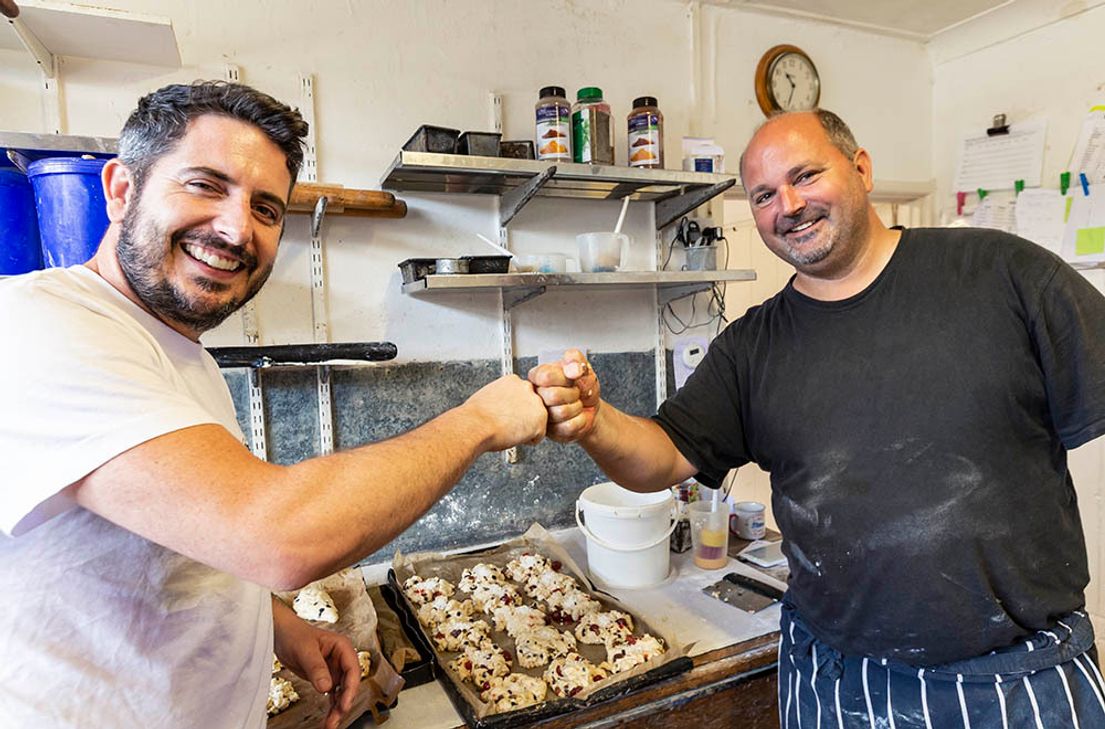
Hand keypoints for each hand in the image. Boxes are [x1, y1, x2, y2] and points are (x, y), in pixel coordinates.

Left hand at [273, 599, 360, 728]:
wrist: (281, 634)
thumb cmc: (294, 634)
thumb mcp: (305, 650)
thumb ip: (316, 668)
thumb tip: (326, 687)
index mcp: (342, 648)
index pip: (352, 670)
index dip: (350, 688)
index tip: (344, 704)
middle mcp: (341, 660)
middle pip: (349, 685)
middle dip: (344, 703)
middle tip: (336, 719)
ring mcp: (334, 670)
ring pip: (341, 693)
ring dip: (337, 708)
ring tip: (331, 724)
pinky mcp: (324, 678)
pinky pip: (331, 695)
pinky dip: (330, 707)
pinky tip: (328, 718)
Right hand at [462, 374, 547, 450]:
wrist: (476, 426)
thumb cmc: (476, 416)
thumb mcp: (487, 396)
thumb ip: (502, 396)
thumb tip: (504, 404)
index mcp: (513, 380)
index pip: (523, 394)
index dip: (516, 407)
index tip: (508, 414)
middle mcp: (527, 388)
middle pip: (533, 405)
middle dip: (525, 416)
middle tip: (509, 424)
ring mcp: (536, 402)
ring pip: (538, 420)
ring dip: (527, 427)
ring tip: (510, 431)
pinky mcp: (540, 419)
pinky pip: (539, 435)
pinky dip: (529, 440)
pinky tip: (515, 437)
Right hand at [527, 348, 600, 442]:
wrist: (590, 408)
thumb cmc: (582, 387)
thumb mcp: (582, 367)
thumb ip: (576, 359)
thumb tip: (572, 367)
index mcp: (538, 377)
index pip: (546, 376)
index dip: (564, 378)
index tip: (570, 377)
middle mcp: (536, 397)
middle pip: (552, 396)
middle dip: (573, 393)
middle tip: (575, 392)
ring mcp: (541, 416)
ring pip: (560, 412)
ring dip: (576, 407)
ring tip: (575, 403)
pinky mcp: (550, 432)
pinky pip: (568, 427)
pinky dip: (580, 420)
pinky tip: (576, 415)